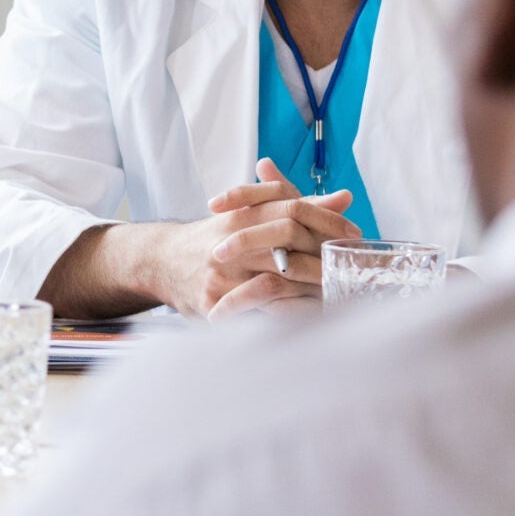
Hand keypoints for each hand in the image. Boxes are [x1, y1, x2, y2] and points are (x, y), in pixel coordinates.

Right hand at [162, 159, 357, 317]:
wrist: (161, 260)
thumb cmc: (215, 238)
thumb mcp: (251, 215)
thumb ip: (298, 206)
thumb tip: (345, 197)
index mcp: (242, 215)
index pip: (291, 208)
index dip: (327, 220)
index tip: (353, 235)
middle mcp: (231, 240)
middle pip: (287, 239)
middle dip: (323, 256)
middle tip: (350, 269)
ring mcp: (221, 273)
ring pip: (276, 279)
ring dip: (309, 289)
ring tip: (334, 296)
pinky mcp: (212, 303)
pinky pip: (256, 311)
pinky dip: (285, 314)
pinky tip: (307, 317)